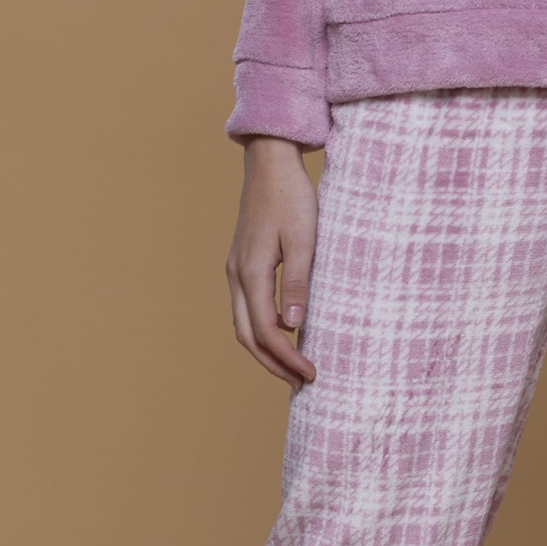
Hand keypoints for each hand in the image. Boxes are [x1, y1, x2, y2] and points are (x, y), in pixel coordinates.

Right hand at [226, 137, 319, 386]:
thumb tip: (293, 324)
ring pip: (243, 324)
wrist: (270, 163)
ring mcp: (235, 269)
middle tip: (301, 382)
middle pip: (247, 336)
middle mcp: (236, 274)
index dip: (287, 357)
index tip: (311, 373)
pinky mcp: (241, 263)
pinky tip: (284, 333)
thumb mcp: (304, 239)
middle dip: (273, 364)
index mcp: (251, 271)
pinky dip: (262, 329)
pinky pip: (246, 308)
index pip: (266, 330)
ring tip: (292, 367)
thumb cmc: (291, 196)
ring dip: (265, 350)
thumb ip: (298, 282)